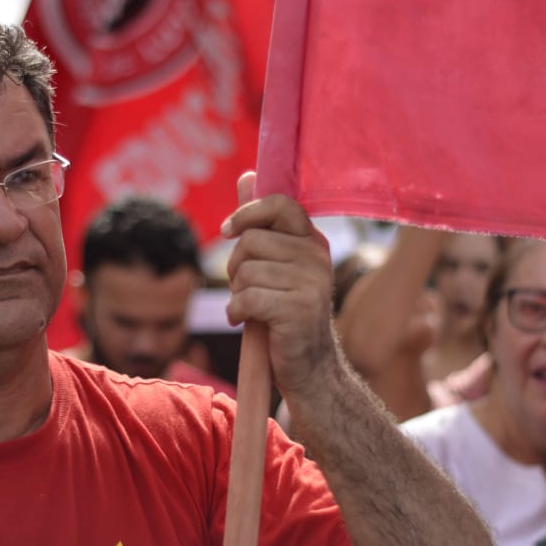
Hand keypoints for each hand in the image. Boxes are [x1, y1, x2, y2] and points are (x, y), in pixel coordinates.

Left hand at [222, 172, 337, 395]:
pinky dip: (236, 312)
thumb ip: (262, 224)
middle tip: (242, 288)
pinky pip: (247, 298)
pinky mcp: (298, 310)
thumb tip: (247, 176)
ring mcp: (311, 284)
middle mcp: (317, 258)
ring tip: (248, 308)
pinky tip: (243, 322)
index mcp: (313, 242)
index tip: (229, 231)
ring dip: (236, 293)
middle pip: (252, 241)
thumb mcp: (277, 266)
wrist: (311, 369)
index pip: (280, 204)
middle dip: (235, 266)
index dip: (248, 214)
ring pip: (246, 272)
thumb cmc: (287, 315)